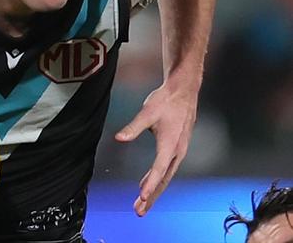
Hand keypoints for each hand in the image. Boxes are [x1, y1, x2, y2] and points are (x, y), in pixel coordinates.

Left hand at [114, 80, 197, 216]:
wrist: (183, 91)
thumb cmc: (166, 101)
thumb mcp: (147, 112)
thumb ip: (133, 127)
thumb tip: (119, 138)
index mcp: (170, 144)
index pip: (159, 169)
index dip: (150, 185)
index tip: (142, 197)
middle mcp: (177, 151)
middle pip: (163, 179)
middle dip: (151, 196)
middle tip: (139, 211)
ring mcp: (178, 151)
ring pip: (165, 176)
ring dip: (154, 190)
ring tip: (142, 204)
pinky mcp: (176, 148)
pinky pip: (166, 169)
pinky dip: (156, 179)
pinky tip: (147, 184)